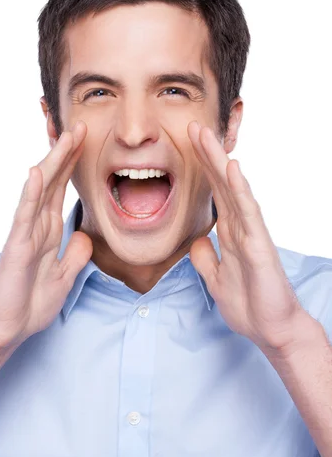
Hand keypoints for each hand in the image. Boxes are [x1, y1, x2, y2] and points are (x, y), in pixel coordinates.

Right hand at [0, 120, 92, 352]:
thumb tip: (85, 235)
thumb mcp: (64, 276)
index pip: (62, 191)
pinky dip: (32, 193)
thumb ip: (75, 254)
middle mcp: (37, 226)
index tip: (87, 142)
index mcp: (49, 232)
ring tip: (66, 136)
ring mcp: (26, 233)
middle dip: (67, 154)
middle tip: (80, 125)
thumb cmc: (30, 303)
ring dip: (54, 163)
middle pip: (54, 182)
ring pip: (41, 190)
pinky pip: (26, 215)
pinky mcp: (17, 246)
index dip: (74, 166)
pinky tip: (38, 172)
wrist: (9, 329)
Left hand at [187, 121, 301, 351]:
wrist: (270, 330)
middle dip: (207, 154)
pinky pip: (248, 213)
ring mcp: (251, 233)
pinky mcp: (259, 246)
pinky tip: (232, 168)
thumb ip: (207, 259)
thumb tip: (197, 241)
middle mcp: (241, 227)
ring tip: (206, 136)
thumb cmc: (249, 305)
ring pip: (234, 190)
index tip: (185, 145)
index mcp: (230, 233)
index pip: (213, 194)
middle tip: (192, 126)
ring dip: (220, 162)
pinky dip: (240, 189)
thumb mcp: (215, 280)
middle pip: (221, 184)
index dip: (200, 169)